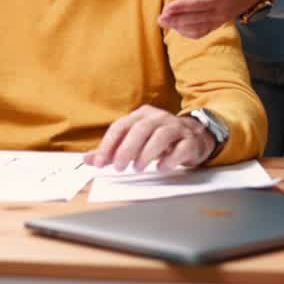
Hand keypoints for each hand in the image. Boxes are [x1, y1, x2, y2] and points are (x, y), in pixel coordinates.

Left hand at [83, 105, 214, 170]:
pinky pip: (181, 147)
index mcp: (141, 115)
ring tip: (138, 167)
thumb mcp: (134, 141)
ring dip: (147, 153)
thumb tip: (88, 159)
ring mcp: (176, 127)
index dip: (108, 144)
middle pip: (140, 129)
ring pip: (161, 135)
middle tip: (118, 167)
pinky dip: (170, 158)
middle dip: (127, 149)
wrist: (194, 136)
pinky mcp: (190, 140)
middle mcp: (158, 118)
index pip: (121, 126)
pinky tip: (161, 167)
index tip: (100, 162)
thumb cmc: (160, 140)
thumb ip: (113, 150)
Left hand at [157, 0, 266, 37]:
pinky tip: (177, 28)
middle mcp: (220, 13)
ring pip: (197, 28)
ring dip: (179, 27)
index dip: (182, 7)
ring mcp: (219, 20)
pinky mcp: (219, 23)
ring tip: (164, 23)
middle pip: (195, 19)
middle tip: (159, 18)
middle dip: (176, 19)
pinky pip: (203, 32)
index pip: (198, 5)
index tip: (167, 8)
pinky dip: (189, 32)